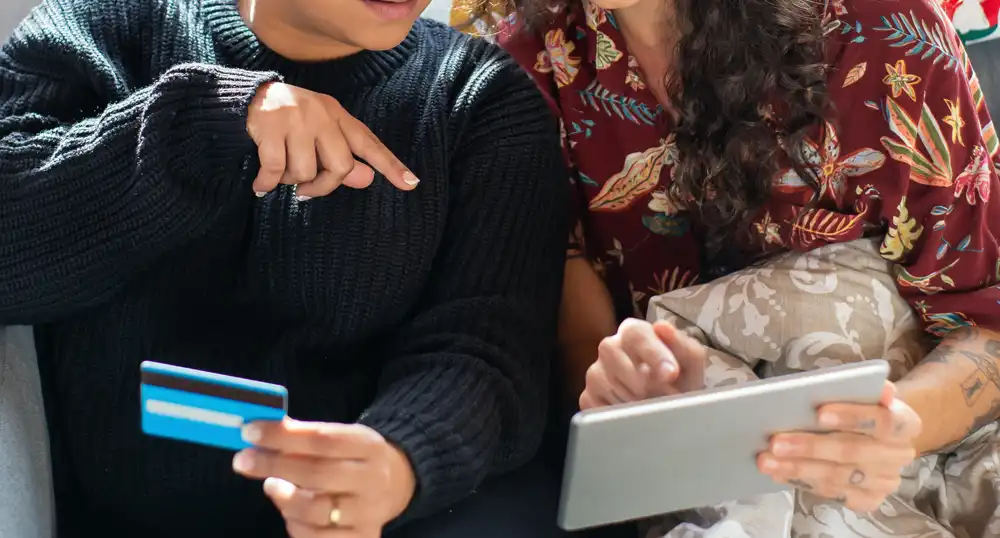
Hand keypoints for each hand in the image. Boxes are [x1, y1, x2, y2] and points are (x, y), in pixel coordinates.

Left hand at [232, 419, 415, 537]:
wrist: (396, 485)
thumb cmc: (355, 458)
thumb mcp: (341, 437)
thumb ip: (304, 435)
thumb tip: (259, 430)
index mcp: (369, 447)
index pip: (323, 439)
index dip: (283, 436)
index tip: (250, 431)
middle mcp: (373, 480)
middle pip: (318, 474)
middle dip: (274, 465)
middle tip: (243, 461)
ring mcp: (368, 513)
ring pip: (316, 510)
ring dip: (283, 498)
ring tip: (270, 485)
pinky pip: (318, 537)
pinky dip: (295, 525)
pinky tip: (288, 511)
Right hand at [247, 82, 419, 199]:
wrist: (249, 96)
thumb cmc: (292, 121)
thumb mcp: (321, 134)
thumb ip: (343, 159)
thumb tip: (367, 179)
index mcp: (338, 116)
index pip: (369, 144)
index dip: (390, 165)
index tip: (411, 183)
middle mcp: (322, 116)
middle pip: (340, 166)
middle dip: (323, 186)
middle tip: (307, 191)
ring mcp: (295, 120)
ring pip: (305, 172)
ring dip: (290, 182)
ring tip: (281, 173)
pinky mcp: (269, 128)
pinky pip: (275, 170)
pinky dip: (267, 183)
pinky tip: (261, 186)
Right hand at [579, 319, 706, 408]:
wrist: (673, 412)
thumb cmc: (680, 382)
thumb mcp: (691, 365)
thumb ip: (683, 346)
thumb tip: (662, 327)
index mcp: (635, 332)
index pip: (635, 333)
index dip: (653, 352)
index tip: (670, 374)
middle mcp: (611, 347)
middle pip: (610, 350)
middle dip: (638, 378)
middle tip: (657, 393)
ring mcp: (596, 372)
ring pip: (602, 380)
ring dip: (630, 398)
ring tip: (647, 404)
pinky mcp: (588, 396)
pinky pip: (594, 403)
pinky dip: (616, 412)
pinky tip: (631, 413)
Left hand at [758, 381, 921, 511]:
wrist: (874, 433)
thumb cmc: (857, 406)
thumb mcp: (859, 391)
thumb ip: (849, 386)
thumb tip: (835, 381)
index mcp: (905, 422)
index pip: (884, 420)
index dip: (852, 416)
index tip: (819, 413)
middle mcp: (900, 455)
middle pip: (853, 451)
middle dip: (811, 446)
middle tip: (775, 442)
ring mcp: (885, 481)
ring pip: (838, 476)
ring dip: (798, 468)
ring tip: (767, 460)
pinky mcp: (868, 499)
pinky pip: (832, 493)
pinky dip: (802, 481)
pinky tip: (779, 473)